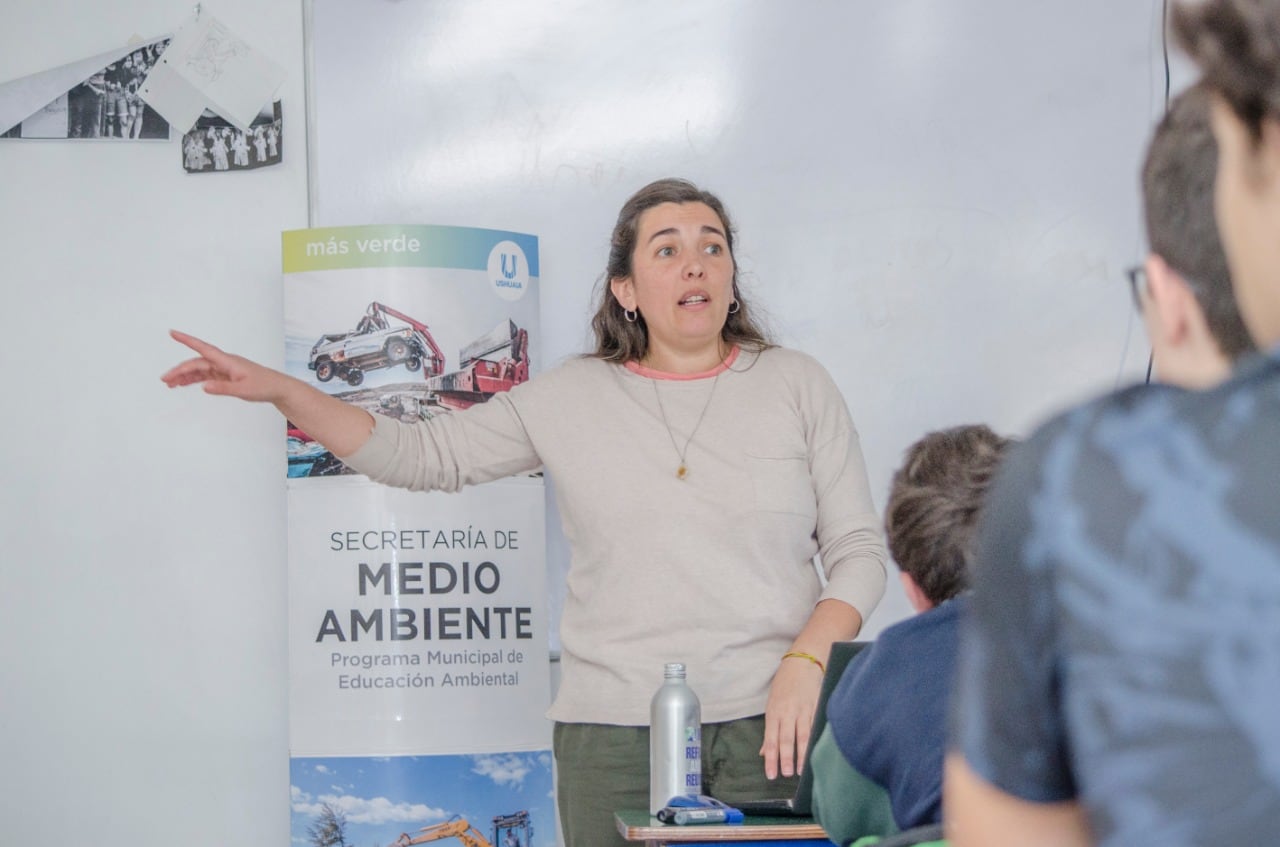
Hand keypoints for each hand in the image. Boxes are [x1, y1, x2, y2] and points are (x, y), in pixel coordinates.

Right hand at [161, 329, 288, 402]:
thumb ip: (223, 388)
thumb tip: (204, 387)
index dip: (187, 340)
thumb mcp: (243, 390)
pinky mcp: (225, 375)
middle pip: (197, 363)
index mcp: (228, 361)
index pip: (203, 348)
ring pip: (199, 369)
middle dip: (180, 369)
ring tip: (170, 384)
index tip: (173, 332)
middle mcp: (224, 362)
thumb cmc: (263, 385)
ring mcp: (224, 369)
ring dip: (184, 375)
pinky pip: (205, 375)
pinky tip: (183, 384)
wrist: (277, 388)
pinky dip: (194, 379)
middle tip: (165, 380)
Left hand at [758, 655, 823, 779]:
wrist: (802, 663)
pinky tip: (817, 752)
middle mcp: (788, 712)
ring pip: (802, 735)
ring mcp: (803, 709)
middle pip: (786, 739)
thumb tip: (764, 752)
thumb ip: (770, 730)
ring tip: (801, 770)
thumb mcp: (772, 704)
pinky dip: (816, 740)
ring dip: (801, 754)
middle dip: (785, 758)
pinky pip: (816, 726)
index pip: (771, 740)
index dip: (771, 758)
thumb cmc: (784, 685)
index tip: (771, 775)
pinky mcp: (817, 706)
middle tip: (786, 775)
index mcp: (774, 713)